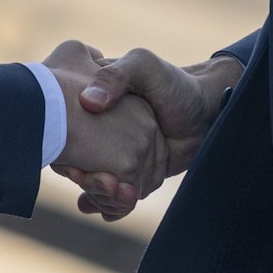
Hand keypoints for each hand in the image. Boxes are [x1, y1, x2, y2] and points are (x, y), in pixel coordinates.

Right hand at [45, 41, 161, 216]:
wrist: (206, 114)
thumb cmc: (174, 84)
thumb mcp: (143, 65)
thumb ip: (117, 76)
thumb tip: (89, 102)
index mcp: (93, 103)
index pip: (65, 132)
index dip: (65, 150)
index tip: (72, 164)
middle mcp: (99, 132)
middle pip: (78, 161)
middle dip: (82, 177)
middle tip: (83, 179)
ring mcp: (114, 155)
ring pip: (94, 182)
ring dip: (93, 194)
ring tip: (99, 196)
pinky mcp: (130, 175)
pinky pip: (112, 195)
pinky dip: (105, 204)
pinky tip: (97, 207)